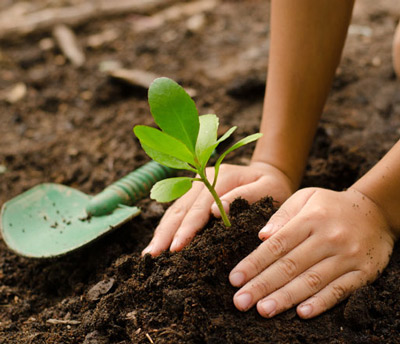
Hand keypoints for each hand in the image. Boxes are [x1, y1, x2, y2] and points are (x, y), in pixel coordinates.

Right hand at [142, 161, 293, 255]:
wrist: (269, 173)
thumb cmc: (272, 186)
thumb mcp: (268, 189)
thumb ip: (245, 196)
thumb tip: (216, 211)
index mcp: (220, 177)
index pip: (199, 207)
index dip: (187, 228)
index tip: (176, 248)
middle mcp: (203, 179)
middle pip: (180, 208)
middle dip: (166, 233)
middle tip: (152, 256)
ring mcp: (196, 185)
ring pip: (174, 210)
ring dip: (162, 231)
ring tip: (150, 253)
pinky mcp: (194, 193)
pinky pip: (177, 210)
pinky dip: (167, 226)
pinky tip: (159, 241)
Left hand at [229, 187, 394, 318]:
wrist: (375, 211)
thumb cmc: (331, 205)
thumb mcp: (306, 197)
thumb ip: (282, 215)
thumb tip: (262, 236)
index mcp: (310, 219)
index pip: (276, 245)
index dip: (254, 263)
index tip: (235, 279)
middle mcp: (328, 238)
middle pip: (290, 266)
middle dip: (262, 285)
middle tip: (241, 301)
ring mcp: (347, 256)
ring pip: (311, 281)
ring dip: (285, 298)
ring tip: (263, 310)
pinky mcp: (363, 272)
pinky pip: (340, 290)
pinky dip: (321, 303)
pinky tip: (302, 313)